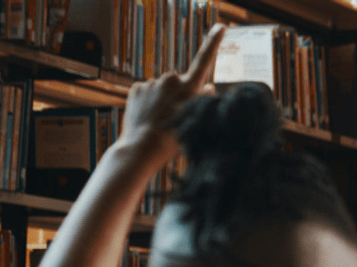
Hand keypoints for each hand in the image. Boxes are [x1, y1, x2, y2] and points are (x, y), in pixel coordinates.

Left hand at [117, 24, 225, 161]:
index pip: (205, 60)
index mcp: (188, 87)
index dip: (214, 43)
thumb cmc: (173, 139)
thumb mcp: (196, 121)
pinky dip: (148, 102)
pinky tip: (147, 118)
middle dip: (179, 94)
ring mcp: (151, 83)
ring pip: (162, 90)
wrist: (142, 148)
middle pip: (179, 83)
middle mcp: (170, 79)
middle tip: (176, 117)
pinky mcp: (136, 89)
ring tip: (160, 122)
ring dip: (162, 101)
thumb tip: (207, 87)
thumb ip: (204, 100)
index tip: (220, 27)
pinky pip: (147, 93)